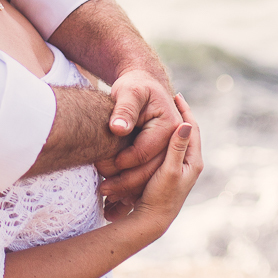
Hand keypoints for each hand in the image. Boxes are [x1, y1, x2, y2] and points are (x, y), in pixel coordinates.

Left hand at [96, 69, 181, 210]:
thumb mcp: (129, 92)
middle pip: (150, 169)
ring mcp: (172, 149)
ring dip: (128, 189)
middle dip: (125, 182)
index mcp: (170, 126)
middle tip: (102, 189)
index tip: (102, 166)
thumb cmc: (136, 86)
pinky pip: (150, 174)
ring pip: (150, 176)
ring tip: (106, 194)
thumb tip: (118, 130)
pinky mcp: (164, 154)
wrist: (144, 83)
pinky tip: (115, 194)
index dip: (122, 161)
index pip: (145, 152)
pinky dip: (133, 185)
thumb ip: (124, 110)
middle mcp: (176, 141)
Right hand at [127, 94, 201, 233]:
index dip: (185, 111)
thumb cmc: (161, 196)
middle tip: (171, 98)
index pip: (192, 129)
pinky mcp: (170, 171)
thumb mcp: (169, 171)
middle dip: (180, 114)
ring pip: (178, 139)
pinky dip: (165, 135)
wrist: (153, 219)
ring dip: (172, 123)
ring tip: (165, 109)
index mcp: (193, 161)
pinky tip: (155, 130)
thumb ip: (176, 149)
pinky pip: (169, 147)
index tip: (176, 95)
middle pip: (187, 132)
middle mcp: (190, 163)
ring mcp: (180, 167)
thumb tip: (185, 124)